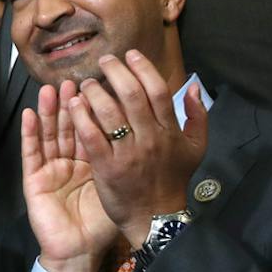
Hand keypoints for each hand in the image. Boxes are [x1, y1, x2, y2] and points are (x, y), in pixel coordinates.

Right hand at [20, 81, 120, 271]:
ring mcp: (51, 169)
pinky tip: (28, 114)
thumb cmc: (102, 224)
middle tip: (73, 81)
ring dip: (48, 111)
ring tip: (49, 89)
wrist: (80, 252)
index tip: (98, 84)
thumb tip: (152, 133)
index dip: (94, 107)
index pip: (93, 128)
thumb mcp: (121, 187)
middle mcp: (70, 161)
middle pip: (69, 126)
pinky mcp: (35, 180)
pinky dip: (29, 133)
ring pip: (48, 134)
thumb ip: (131, 161)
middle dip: (71, 103)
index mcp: (92, 161)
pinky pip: (31, 153)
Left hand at [71, 52, 207, 246]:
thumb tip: (193, 86)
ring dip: (95, 92)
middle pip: (132, 96)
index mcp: (170, 131)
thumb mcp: (195, 148)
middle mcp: (150, 139)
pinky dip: (82, 117)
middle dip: (115, 72)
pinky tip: (74, 105)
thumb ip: (197, 116)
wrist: (156, 217)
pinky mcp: (108, 168)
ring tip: (85, 83)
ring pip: (110, 113)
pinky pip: (93, 137)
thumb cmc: (173, 179)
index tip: (130, 54)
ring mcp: (128, 154)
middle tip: (103, 61)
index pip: (158, 91)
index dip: (143, 68)